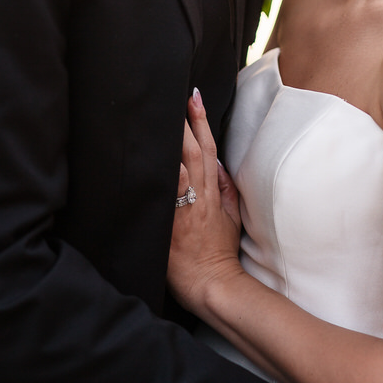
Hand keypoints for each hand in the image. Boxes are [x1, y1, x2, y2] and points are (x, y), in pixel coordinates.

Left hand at [168, 90, 242, 312]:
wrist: (213, 285)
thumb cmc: (220, 253)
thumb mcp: (231, 218)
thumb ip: (226, 188)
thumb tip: (218, 162)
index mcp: (213, 193)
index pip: (208, 149)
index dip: (202, 121)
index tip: (194, 97)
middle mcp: (199, 196)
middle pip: (191, 151)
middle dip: (183, 122)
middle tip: (172, 97)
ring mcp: (184, 211)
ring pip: (178, 169)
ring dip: (170, 145)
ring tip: (158, 120)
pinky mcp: (170, 227)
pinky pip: (164, 200)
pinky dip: (161, 182)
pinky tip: (151, 164)